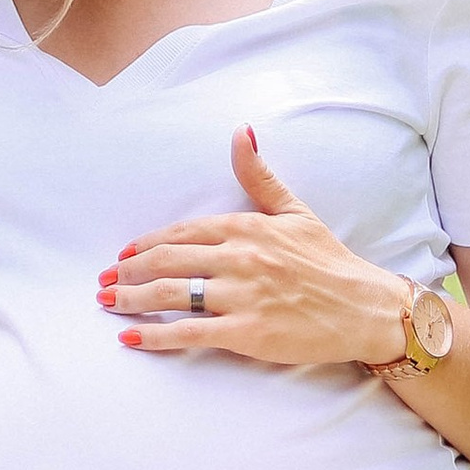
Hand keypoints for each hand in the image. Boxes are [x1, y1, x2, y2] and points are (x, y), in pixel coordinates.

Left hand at [98, 128, 409, 371]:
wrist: (365, 308)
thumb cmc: (330, 262)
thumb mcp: (295, 211)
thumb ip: (260, 176)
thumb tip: (241, 130)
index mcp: (247, 227)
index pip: (182, 232)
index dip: (147, 244)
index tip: (124, 254)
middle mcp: (240, 258)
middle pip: (168, 261)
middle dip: (129, 271)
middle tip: (104, 281)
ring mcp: (242, 296)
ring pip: (172, 295)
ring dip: (132, 299)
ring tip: (108, 303)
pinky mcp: (248, 332)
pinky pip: (190, 332)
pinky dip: (156, 336)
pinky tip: (132, 338)